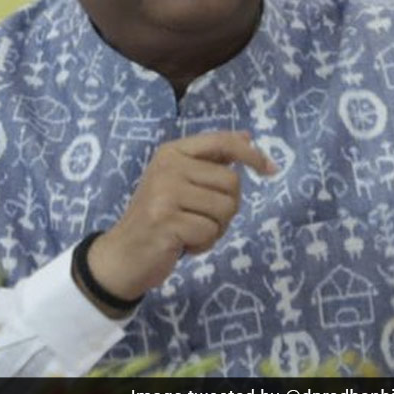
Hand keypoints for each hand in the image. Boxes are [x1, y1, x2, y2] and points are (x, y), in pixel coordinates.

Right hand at [85, 131, 275, 303]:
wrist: (123, 255)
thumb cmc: (158, 217)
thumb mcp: (180, 181)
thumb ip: (211, 160)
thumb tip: (246, 138)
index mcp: (172, 152)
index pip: (222, 142)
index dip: (251, 154)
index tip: (271, 169)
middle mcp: (168, 167)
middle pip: (232, 183)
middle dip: (227, 208)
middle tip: (201, 218)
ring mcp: (164, 193)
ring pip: (225, 209)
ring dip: (215, 228)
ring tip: (189, 230)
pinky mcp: (165, 222)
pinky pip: (210, 232)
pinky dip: (203, 245)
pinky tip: (182, 244)